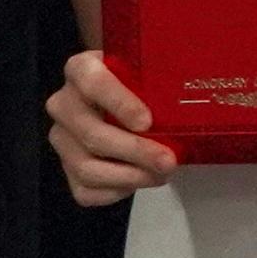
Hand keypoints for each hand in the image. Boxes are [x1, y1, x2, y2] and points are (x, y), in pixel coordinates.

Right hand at [47, 50, 180, 206]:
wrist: (119, 96)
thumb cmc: (138, 79)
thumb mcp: (145, 66)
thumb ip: (158, 71)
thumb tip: (195, 84)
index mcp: (80, 69)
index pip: (93, 82)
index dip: (119, 103)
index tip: (147, 122)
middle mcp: (63, 104)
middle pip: (92, 134)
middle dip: (135, 151)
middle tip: (168, 160)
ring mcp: (61, 139)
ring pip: (87, 167)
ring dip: (129, 176)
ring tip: (161, 174)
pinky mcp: (65, 169)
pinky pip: (85, 190)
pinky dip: (116, 191)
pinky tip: (141, 181)